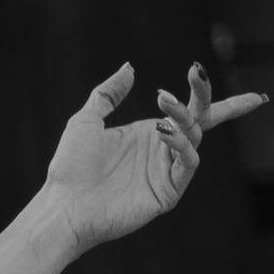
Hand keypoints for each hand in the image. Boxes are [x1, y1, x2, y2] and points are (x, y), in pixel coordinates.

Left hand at [41, 60, 263, 250]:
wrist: (64, 206)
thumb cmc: (71, 168)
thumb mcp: (86, 121)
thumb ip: (107, 94)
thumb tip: (129, 68)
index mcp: (148, 133)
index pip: (186, 110)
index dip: (202, 91)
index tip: (195, 68)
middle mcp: (162, 150)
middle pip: (201, 120)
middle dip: (210, 97)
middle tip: (195, 74)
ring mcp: (166, 172)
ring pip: (194, 136)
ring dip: (183, 115)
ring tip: (162, 103)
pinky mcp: (168, 192)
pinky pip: (188, 163)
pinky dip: (182, 144)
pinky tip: (163, 131)